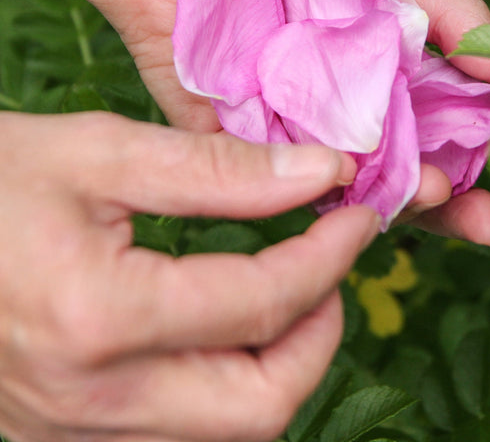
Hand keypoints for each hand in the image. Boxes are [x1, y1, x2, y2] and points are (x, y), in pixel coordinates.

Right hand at [0, 111, 378, 441]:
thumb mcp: (102, 151)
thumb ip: (219, 170)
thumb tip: (320, 172)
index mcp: (98, 319)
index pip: (262, 305)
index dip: (330, 257)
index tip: (359, 215)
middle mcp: (86, 402)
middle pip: (260, 408)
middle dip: (318, 336)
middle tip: (327, 268)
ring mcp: (67, 435)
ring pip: (222, 436)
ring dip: (275, 367)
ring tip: (284, 296)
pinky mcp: (56, 440)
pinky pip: (172, 438)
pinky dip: (221, 390)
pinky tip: (221, 333)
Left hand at [97, 0, 489, 246]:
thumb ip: (453, 11)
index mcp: (390, 74)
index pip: (445, 128)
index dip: (482, 154)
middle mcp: (351, 114)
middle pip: (408, 172)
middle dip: (452, 200)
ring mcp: (300, 134)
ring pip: (356, 188)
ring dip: (398, 202)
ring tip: (434, 195)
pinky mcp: (242, 148)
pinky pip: (287, 182)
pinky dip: (323, 193)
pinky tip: (358, 193)